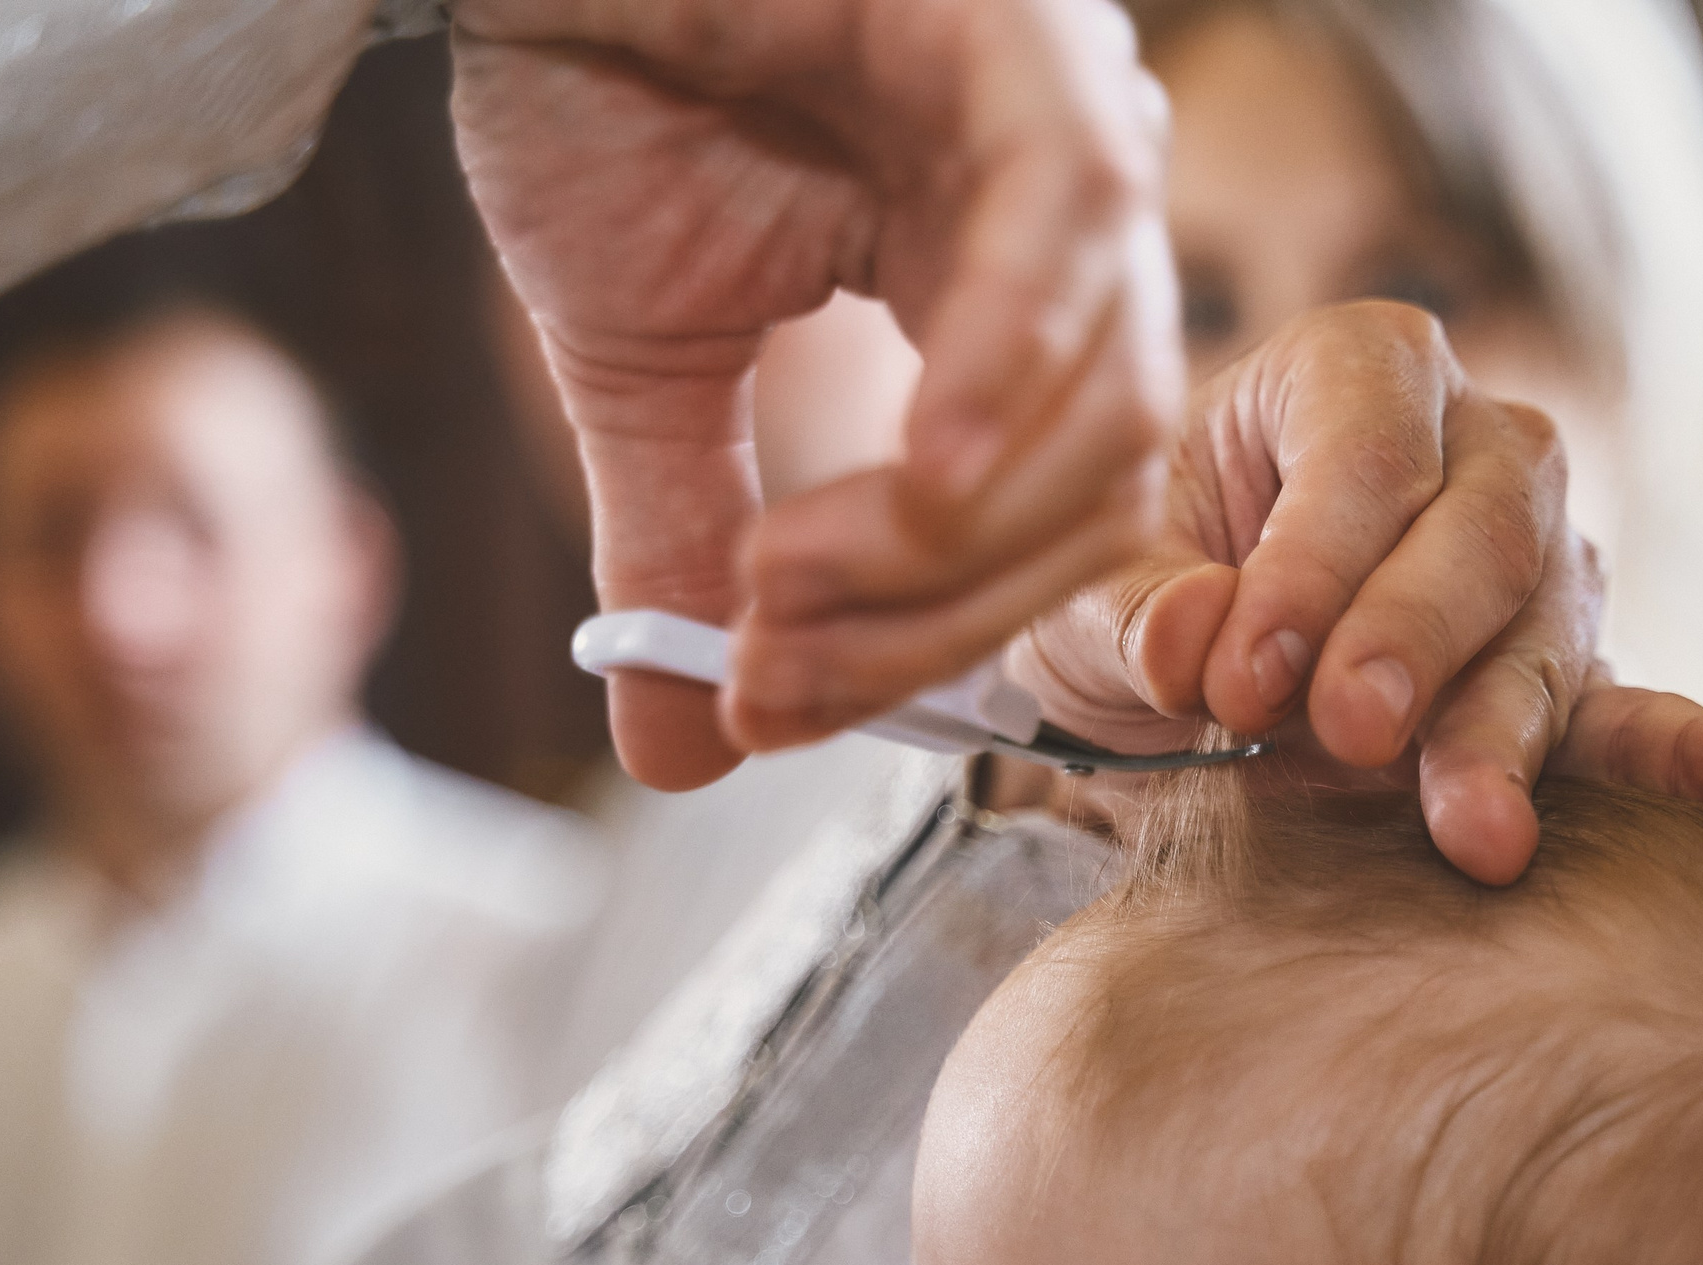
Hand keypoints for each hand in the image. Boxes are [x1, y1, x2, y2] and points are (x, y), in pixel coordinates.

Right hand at [448, 0, 1180, 789]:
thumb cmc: (597, 94)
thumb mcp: (649, 373)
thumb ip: (692, 547)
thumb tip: (676, 755)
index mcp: (1006, 300)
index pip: (1036, 530)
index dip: (917, 646)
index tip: (768, 704)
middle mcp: (1073, 226)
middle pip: (1095, 497)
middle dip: (931, 617)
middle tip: (766, 661)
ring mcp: (1071, 129)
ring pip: (1106, 400)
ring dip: (944, 538)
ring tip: (778, 580)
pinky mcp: (1030, 41)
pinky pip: (1071, 235)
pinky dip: (1004, 377)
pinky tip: (915, 480)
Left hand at [1007, 302, 1702, 883]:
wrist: (1183, 665)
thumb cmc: (1141, 588)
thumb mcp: (1092, 588)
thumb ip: (1134, 610)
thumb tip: (1187, 648)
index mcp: (1356, 370)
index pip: (1364, 447)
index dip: (1310, 558)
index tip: (1239, 669)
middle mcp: (1477, 448)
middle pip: (1480, 531)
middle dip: (1411, 638)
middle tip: (1346, 731)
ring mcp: (1543, 566)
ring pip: (1548, 632)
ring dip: (1504, 733)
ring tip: (1476, 832)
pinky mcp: (1569, 681)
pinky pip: (1642, 718)